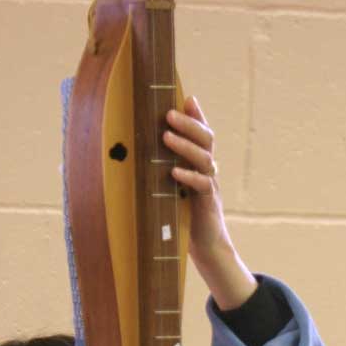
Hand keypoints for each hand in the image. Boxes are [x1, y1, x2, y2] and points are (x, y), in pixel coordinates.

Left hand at [164, 96, 256, 310]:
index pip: (203, 134)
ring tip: (166, 136)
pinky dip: (188, 177)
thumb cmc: (184, 215)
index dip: (197, 116)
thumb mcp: (172, 188)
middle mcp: (209, 171)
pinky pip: (202, 186)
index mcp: (200, 164)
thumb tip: (136, 151)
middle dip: (189, 123)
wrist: (206, 246)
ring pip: (204, 158)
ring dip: (185, 145)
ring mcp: (210, 186)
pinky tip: (174, 172)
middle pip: (206, 139)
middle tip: (168, 113)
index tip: (187, 98)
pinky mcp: (207, 205)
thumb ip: (163, 168)